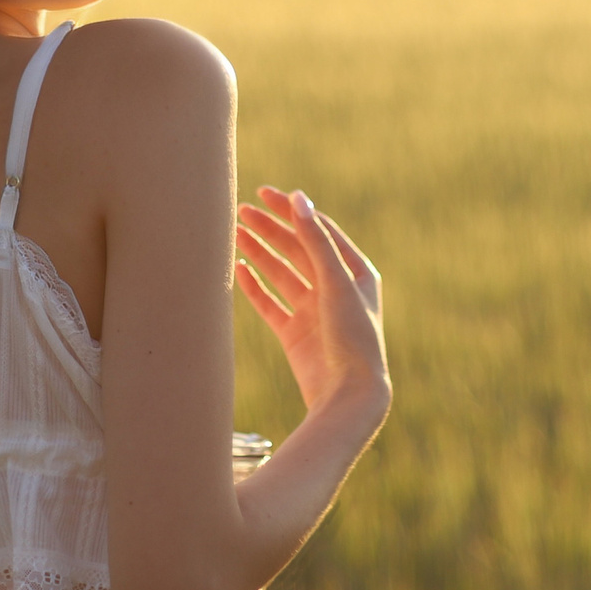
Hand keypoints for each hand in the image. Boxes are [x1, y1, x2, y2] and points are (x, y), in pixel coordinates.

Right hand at [235, 187, 388, 415]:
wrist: (348, 395)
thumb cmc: (353, 336)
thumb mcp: (337, 282)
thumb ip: (316, 240)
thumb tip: (298, 198)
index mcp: (356, 272)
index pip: (319, 231)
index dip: (293, 211)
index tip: (265, 193)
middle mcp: (335, 290)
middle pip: (297, 250)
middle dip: (271, 229)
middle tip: (241, 211)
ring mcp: (313, 313)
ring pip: (281, 274)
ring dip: (259, 253)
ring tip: (234, 232)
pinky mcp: (295, 335)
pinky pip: (271, 304)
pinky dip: (254, 287)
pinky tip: (238, 268)